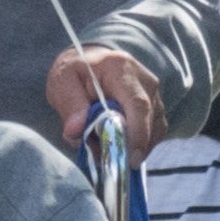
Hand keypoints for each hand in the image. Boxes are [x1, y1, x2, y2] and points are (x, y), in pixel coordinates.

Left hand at [43, 43, 164, 153]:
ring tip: (106, 148)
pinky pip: (154, 132)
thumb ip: (69, 105)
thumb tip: (75, 131)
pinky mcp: (157, 108)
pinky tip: (117, 144)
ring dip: (132, 146)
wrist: (90, 61)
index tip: (129, 157)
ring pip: (154, 130)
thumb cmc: (75, 71)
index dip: (137, 133)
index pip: (138, 104)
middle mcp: (146, 81)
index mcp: (121, 69)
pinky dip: (137, 143)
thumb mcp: (62, 82)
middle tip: (108, 159)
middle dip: (130, 145)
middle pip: (150, 121)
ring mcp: (155, 95)